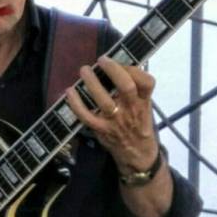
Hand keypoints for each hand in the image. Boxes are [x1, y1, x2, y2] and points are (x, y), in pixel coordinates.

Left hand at [65, 55, 158, 173]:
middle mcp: (131, 110)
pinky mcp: (102, 130)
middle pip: (126, 87)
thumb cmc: (139, 127)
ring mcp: (116, 121)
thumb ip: (136, 91)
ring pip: (104, 100)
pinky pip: (86, 116)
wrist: (138, 156)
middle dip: (113, 70)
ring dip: (92, 83)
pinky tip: (69, 92)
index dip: (134, 69)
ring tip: (84, 71)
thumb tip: (117, 67)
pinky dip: (76, 103)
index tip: (122, 61)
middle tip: (102, 60)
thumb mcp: (145, 108)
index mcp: (144, 102)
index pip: (146, 82)